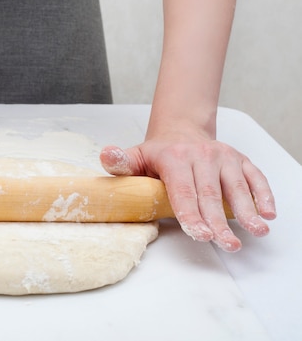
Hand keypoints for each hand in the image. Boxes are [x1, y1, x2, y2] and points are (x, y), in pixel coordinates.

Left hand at [100, 133, 275, 251]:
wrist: (181, 129)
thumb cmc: (157, 152)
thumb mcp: (135, 156)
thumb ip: (121, 163)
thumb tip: (106, 156)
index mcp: (174, 158)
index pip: (183, 191)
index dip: (192, 214)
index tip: (201, 235)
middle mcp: (202, 155)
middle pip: (210, 194)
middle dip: (220, 221)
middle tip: (227, 244)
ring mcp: (223, 157)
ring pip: (236, 186)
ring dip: (247, 210)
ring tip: (256, 231)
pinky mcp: (239, 159)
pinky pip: (255, 176)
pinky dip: (263, 194)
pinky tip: (268, 213)